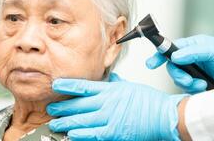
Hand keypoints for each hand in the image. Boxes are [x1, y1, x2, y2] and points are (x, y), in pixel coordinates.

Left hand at [47, 73, 186, 140]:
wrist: (163, 115)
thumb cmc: (148, 100)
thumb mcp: (130, 86)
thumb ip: (116, 82)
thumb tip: (108, 78)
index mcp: (111, 90)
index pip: (84, 86)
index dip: (68, 86)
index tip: (56, 85)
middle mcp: (107, 103)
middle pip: (79, 105)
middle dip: (62, 108)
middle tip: (50, 109)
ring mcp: (110, 119)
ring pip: (82, 121)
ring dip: (66, 123)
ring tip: (55, 124)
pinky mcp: (114, 133)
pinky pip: (93, 135)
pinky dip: (81, 135)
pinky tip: (71, 135)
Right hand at [146, 35, 213, 92]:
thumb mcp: (212, 50)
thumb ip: (192, 52)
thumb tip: (174, 56)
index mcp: (190, 46)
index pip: (169, 49)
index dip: (158, 55)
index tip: (151, 64)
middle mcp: (188, 58)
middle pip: (171, 66)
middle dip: (178, 75)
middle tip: (188, 80)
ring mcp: (192, 70)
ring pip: (178, 78)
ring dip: (187, 83)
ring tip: (201, 84)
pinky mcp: (195, 82)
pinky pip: (186, 87)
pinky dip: (192, 89)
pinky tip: (203, 87)